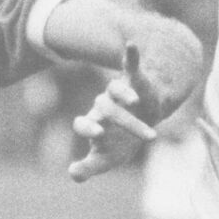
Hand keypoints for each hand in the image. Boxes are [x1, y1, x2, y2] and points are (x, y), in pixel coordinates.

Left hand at [68, 44, 159, 183]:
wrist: (144, 125)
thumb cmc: (121, 144)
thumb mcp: (107, 160)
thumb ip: (89, 167)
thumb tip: (73, 173)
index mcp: (93, 123)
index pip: (83, 123)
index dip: (88, 127)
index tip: (99, 135)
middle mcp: (102, 105)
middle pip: (105, 109)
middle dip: (123, 123)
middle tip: (133, 133)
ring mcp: (117, 92)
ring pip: (115, 88)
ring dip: (125, 94)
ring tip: (135, 102)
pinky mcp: (134, 80)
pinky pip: (131, 65)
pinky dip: (131, 55)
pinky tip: (130, 44)